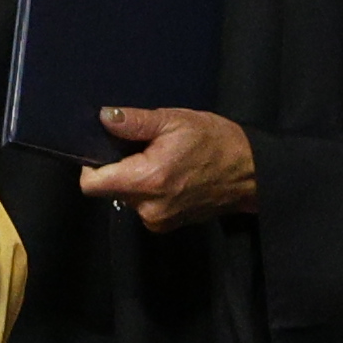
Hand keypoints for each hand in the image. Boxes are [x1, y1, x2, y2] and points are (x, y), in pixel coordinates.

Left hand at [80, 105, 258, 232]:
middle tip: (143, 148)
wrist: (251, 173)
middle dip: (118, 167)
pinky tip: (169, 175)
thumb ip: (134, 122)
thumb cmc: (215, 142)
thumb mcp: (173, 121)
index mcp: (147, 180)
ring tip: (160, 159)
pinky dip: (147, 190)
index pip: (92, 184)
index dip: (91, 164)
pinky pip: (142, 206)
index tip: (105, 148)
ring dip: (134, 179)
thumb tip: (103, 117)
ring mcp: (157, 221)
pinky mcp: (166, 225)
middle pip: (109, 189)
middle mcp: (148, 208)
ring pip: (126, 197)